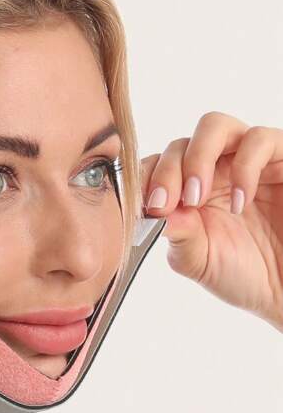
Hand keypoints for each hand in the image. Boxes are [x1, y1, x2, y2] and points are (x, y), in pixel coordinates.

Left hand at [141, 111, 282, 330]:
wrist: (282, 287)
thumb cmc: (242, 272)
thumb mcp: (198, 259)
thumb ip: (176, 235)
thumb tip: (151, 213)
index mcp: (185, 190)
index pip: (155, 165)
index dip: (143, 179)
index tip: (144, 207)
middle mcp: (213, 169)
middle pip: (180, 142)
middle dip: (166, 171)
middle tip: (165, 204)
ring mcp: (245, 160)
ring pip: (214, 126)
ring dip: (197, 159)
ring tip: (196, 199)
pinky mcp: (280, 158)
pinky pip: (258, 139)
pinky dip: (244, 167)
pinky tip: (241, 201)